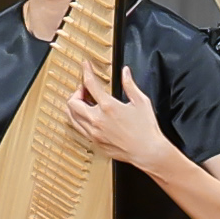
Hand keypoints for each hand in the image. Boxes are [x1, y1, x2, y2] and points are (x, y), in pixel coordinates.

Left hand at [59, 66, 179, 172]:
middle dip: (76, 92)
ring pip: (71, 116)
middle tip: (85, 90)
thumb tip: (125, 73)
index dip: (86, 71)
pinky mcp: (95, 142)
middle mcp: (97, 120)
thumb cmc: (146, 130)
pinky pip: (79, 129)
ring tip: (83, 102)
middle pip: (72, 101)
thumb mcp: (141, 101)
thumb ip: (130, 85)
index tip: (85, 66)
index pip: (90, 84)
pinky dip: (78, 119)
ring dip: (74, 106)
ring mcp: (94, 132)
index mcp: (108, 107)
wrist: (148, 152)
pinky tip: (87, 117)